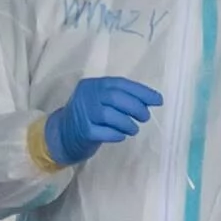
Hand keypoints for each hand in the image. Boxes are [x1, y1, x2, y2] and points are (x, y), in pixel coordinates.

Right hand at [43, 76, 162, 165]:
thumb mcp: (100, 101)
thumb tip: (150, 101)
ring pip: (110, 115)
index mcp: (93, 85)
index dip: (141, 92)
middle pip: (115, 97)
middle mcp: (86, 96)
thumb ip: (120, 98)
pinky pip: (104, 132)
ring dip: (128, 123)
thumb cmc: (88, 117)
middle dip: (136, 107)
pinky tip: (121, 136)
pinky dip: (117, 134)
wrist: (62, 135)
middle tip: (145, 117)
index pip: (120, 84)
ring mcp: (83, 114)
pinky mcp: (83, 131)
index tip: (158, 100)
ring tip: (133, 129)